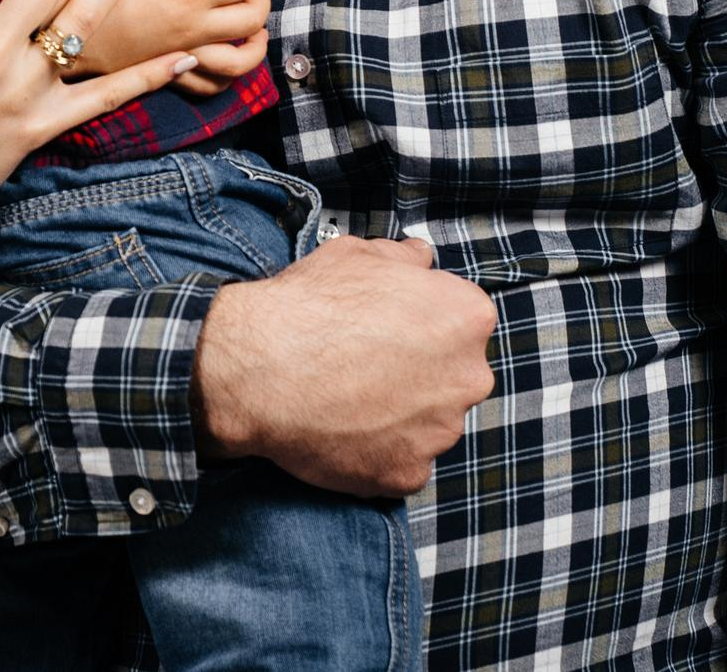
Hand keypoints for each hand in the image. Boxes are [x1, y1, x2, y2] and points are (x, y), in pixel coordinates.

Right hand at [66, 0, 269, 97]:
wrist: (63, 33)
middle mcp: (194, 29)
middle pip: (253, 18)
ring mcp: (184, 57)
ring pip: (243, 60)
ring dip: (257, 43)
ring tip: (255, 30)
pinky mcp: (169, 75)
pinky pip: (213, 85)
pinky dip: (229, 75)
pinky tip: (226, 59)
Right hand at [192, 236, 495, 495]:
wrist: (259, 366)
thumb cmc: (308, 306)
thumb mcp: (357, 254)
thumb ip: (404, 257)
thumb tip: (419, 257)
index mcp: (465, 317)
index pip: (463, 322)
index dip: (425, 324)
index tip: (393, 329)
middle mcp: (467, 376)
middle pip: (454, 376)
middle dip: (421, 373)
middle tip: (368, 366)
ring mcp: (440, 431)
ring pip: (430, 423)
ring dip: (400, 415)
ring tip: (350, 400)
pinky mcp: (409, 473)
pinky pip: (402, 463)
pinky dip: (378, 452)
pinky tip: (343, 430)